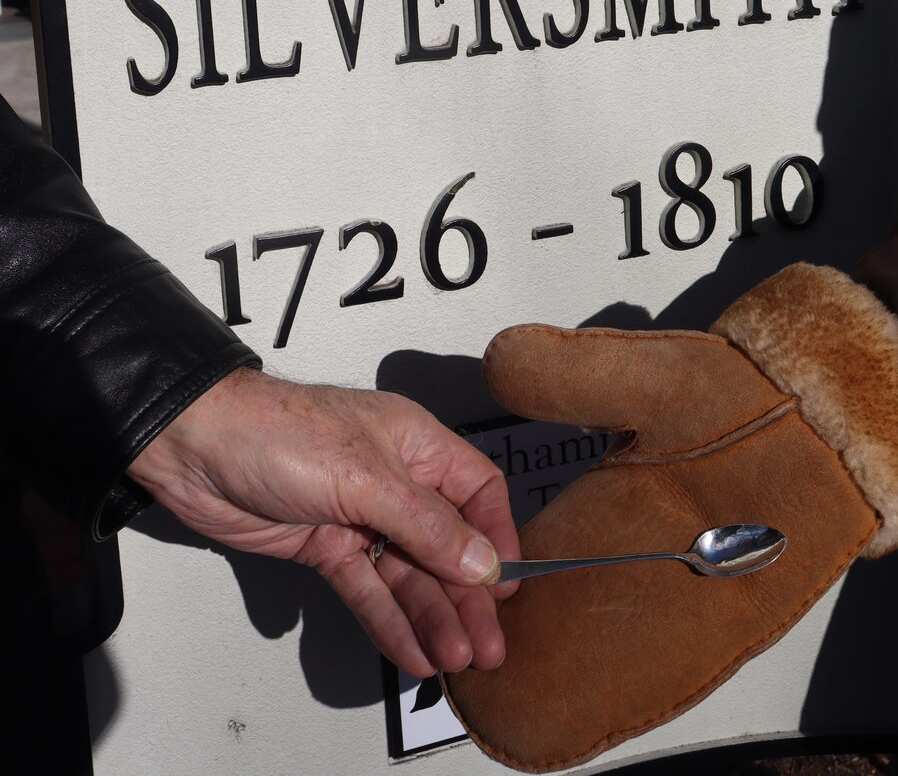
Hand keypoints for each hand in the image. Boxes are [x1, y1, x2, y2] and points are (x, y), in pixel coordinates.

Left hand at [127, 367, 518, 676]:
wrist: (196, 449)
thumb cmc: (279, 433)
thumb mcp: (365, 476)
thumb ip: (425, 524)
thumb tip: (482, 561)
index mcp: (414, 442)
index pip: (475, 491)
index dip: (494, 537)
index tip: (507, 585)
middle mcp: (392, 479)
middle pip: (444, 543)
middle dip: (467, 594)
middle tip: (487, 644)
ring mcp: (358, 515)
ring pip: (407, 573)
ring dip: (432, 616)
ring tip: (455, 658)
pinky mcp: (324, 546)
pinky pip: (367, 589)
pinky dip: (388, 620)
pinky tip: (411, 651)